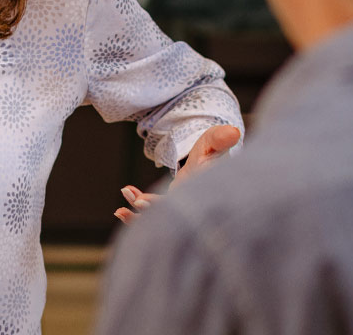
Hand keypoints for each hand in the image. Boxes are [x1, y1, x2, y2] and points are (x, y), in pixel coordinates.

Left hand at [112, 125, 240, 224]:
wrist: (211, 168)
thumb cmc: (212, 156)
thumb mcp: (214, 145)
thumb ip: (219, 139)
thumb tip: (233, 131)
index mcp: (200, 194)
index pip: (182, 204)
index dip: (161, 204)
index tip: (141, 201)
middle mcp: (189, 207)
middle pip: (169, 216)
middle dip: (149, 212)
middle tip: (132, 205)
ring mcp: (178, 212)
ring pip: (158, 220)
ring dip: (139, 218)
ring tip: (119, 211)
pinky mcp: (168, 211)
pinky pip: (151, 218)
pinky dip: (136, 217)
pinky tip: (120, 211)